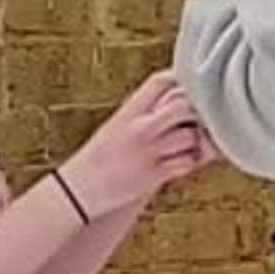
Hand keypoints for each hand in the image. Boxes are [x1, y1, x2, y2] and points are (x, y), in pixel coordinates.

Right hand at [67, 71, 206, 215]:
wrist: (79, 191)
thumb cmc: (98, 160)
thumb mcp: (115, 126)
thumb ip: (142, 114)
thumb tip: (174, 103)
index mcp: (128, 112)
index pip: (160, 82)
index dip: (179, 82)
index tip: (185, 91)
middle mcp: (139, 128)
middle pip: (183, 104)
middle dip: (193, 112)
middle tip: (193, 122)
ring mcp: (149, 151)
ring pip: (190, 135)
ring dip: (195, 141)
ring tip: (186, 146)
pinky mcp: (155, 174)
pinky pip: (187, 162)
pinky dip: (191, 161)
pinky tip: (183, 162)